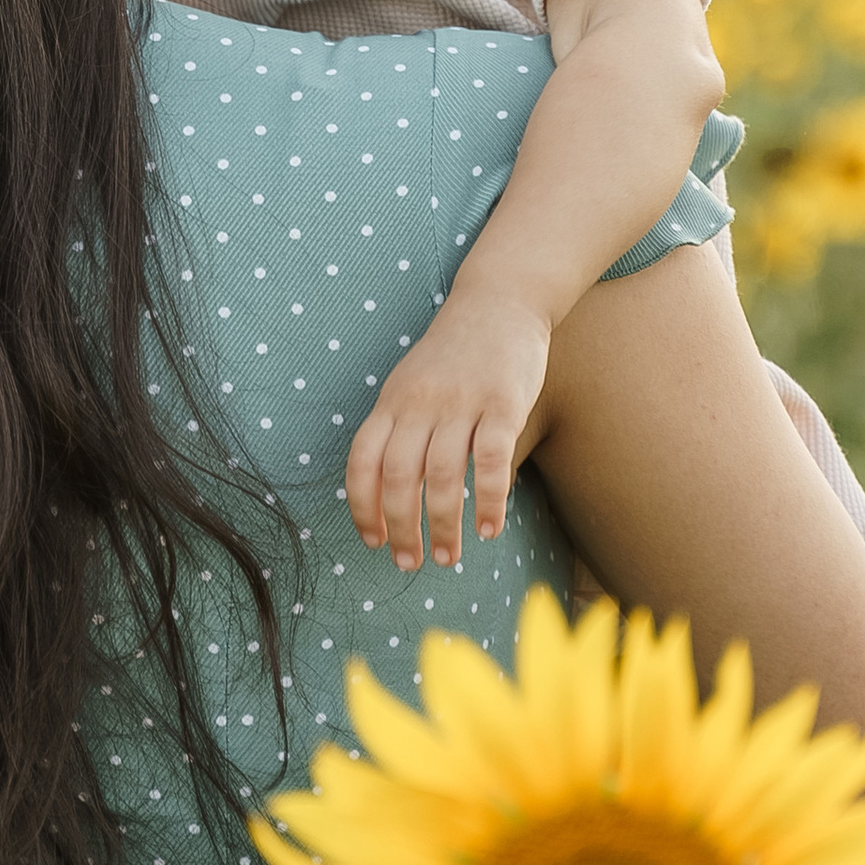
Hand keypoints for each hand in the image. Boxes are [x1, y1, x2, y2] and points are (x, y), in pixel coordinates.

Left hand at [343, 280, 551, 574]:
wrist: (499, 300)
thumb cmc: (454, 353)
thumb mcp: (411, 383)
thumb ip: (399, 427)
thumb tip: (386, 490)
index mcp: (391, 401)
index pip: (362, 462)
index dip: (362, 507)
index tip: (373, 541)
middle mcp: (419, 403)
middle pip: (399, 477)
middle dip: (401, 528)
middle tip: (409, 564)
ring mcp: (461, 402)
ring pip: (442, 476)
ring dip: (443, 525)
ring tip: (447, 558)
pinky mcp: (502, 403)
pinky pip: (491, 460)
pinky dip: (488, 501)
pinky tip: (489, 529)